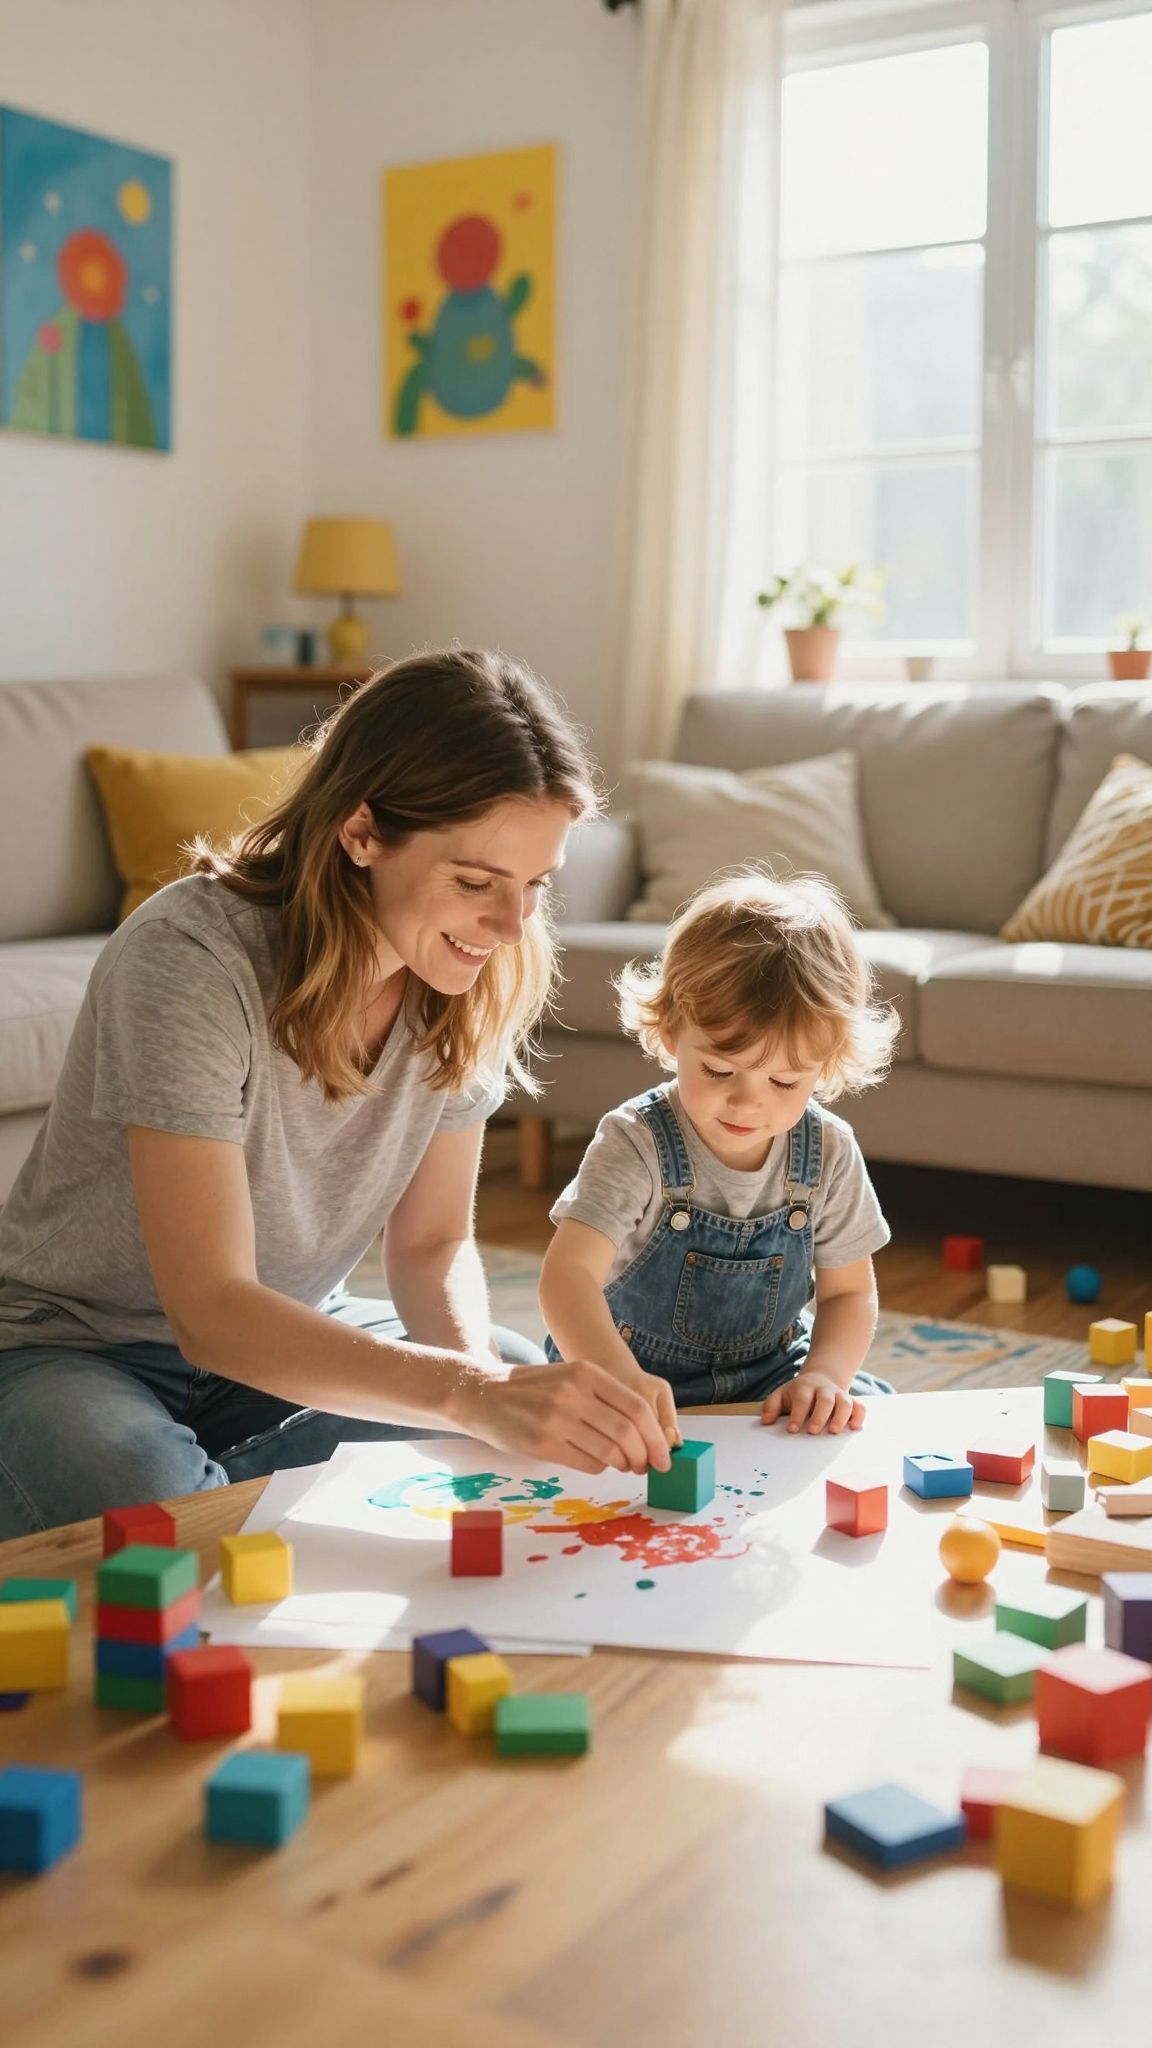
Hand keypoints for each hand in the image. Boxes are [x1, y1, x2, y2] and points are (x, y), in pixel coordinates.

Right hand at [454, 1357, 674, 1476]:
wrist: (481, 1393)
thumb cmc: (532, 1388)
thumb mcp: (569, 1376)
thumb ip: (604, 1397)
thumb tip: (645, 1432)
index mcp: (586, 1373)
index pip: (637, 1408)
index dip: (656, 1435)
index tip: (664, 1453)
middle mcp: (573, 1393)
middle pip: (628, 1432)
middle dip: (646, 1455)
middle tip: (649, 1466)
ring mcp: (556, 1419)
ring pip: (610, 1451)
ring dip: (624, 1464)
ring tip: (623, 1465)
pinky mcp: (542, 1443)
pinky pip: (587, 1463)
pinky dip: (600, 1467)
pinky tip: (595, 1461)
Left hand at [760, 1369, 864, 1435]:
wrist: (821, 1378)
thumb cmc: (798, 1393)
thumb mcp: (782, 1394)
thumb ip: (771, 1406)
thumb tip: (765, 1421)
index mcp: (805, 1388)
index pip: (802, 1399)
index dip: (797, 1414)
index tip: (792, 1429)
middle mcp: (824, 1390)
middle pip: (825, 1399)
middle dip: (820, 1415)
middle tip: (813, 1431)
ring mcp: (839, 1395)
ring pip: (844, 1402)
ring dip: (841, 1416)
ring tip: (834, 1431)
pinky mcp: (851, 1402)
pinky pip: (859, 1407)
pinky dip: (859, 1416)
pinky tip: (854, 1427)